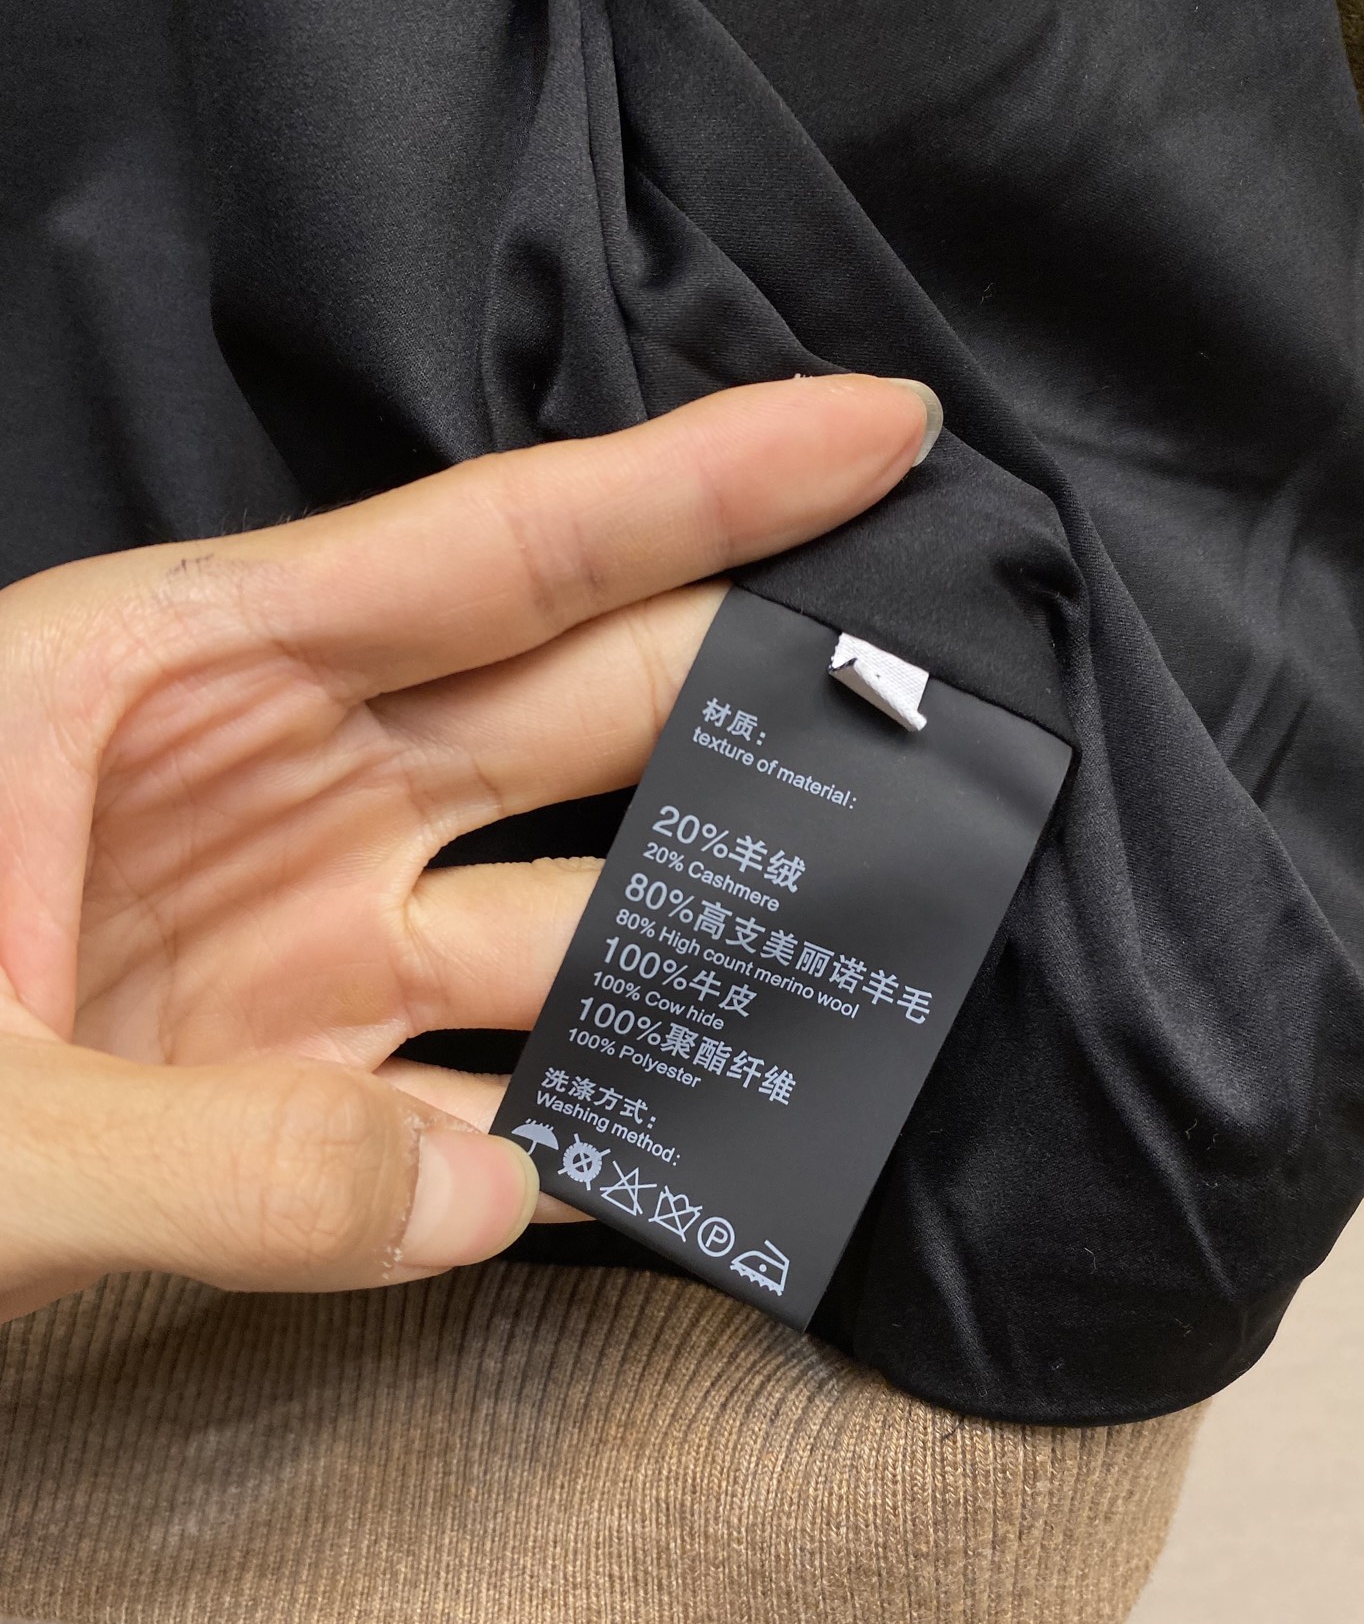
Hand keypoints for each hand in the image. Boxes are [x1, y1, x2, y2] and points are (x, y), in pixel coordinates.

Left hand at [0, 375, 934, 1322]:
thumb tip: (497, 1198)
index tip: (877, 425)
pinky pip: (473, 1088)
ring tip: (864, 951)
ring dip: (691, 940)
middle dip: (748, 690)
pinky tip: (687, 1138)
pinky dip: (576, 1119)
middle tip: (937, 700)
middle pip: (561, 708)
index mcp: (167, 678)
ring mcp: (288, 944)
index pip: (484, 548)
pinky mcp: (283, 1086)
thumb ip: (206, 1155)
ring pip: (549, 913)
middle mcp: (263, 787)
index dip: (696, 487)